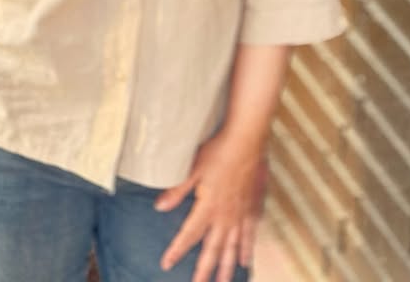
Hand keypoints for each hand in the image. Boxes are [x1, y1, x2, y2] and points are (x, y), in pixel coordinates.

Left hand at [155, 130, 267, 281]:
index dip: (176, 250)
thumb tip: (159, 206)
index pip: (188, 235)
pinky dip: (247, 248)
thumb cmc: (218, 151)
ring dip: (226, 267)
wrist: (246, 141)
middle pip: (212, 249)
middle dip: (204, 270)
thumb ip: (177, 190)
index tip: (166, 265)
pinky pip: (249, 233)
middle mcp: (224, 216)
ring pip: (232, 247)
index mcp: (207, 207)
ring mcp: (239, 214)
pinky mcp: (250, 207)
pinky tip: (245, 260)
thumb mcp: (193, 169)